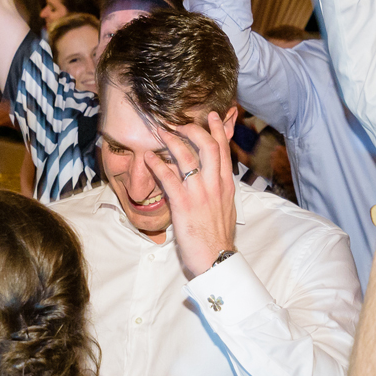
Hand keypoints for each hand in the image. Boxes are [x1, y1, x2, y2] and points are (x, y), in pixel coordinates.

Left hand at [141, 112, 241, 279]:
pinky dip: (157, 164)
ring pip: (187, 157)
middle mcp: (214, 185)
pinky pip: (168, 178)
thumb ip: (220, 190)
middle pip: (208, 146)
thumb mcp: (227, 208)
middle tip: (180, 123)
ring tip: (161, 133)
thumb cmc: (219, 237)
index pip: (224, 150)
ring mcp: (199, 193)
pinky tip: (148, 157)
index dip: (218, 130)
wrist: (216, 258)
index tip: (212, 117)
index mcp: (225, 185)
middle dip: (193, 129)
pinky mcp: (183, 204)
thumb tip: (215, 179)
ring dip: (172, 141)